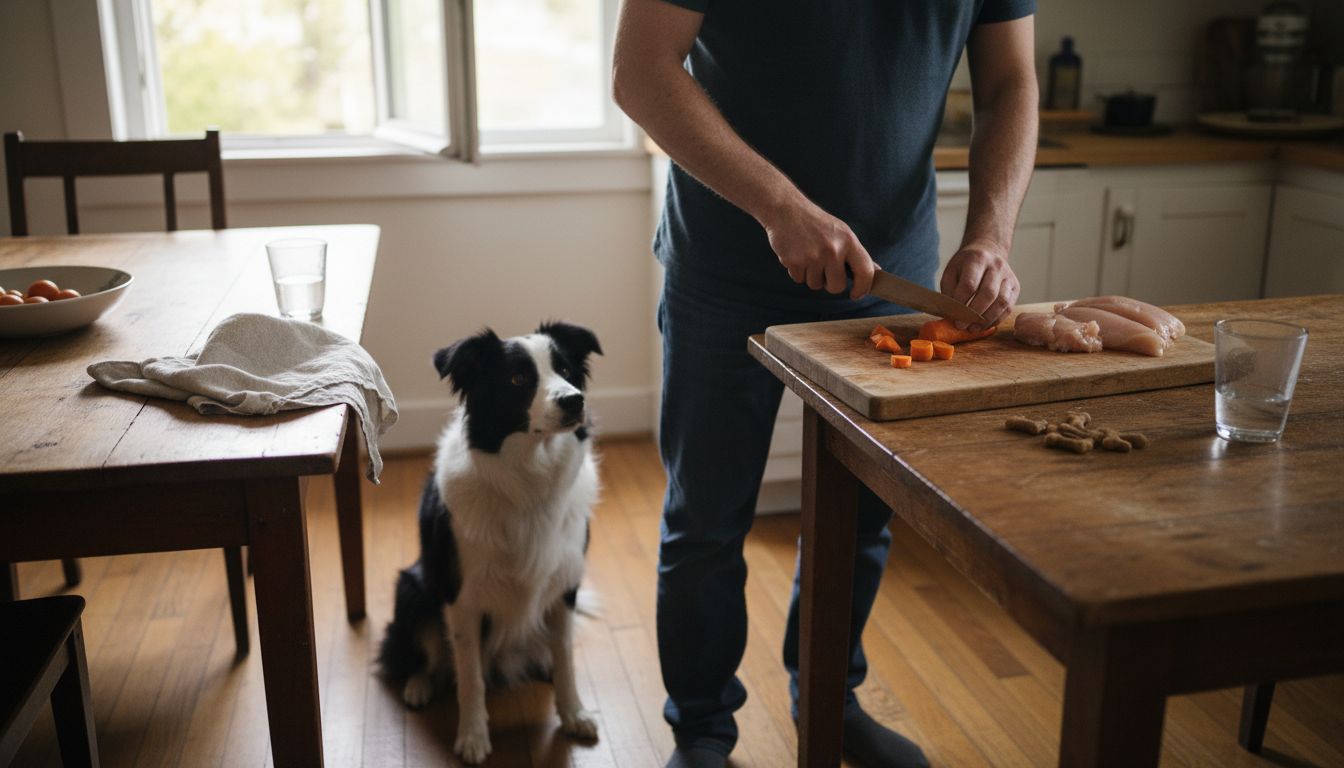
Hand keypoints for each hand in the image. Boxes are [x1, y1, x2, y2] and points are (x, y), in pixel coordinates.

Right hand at [761, 198, 875, 298]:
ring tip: (807, 255)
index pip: (865, 272)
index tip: (856, 294)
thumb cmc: (815, 222)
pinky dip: (797, 271)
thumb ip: (855, 253)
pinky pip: (799, 280)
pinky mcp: (794, 261)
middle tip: (823, 268)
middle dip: (829, 283)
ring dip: (811, 276)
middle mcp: (833, 250)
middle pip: (837, 287)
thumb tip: (875, 270)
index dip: (863, 288)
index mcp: (848, 241)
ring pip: (815, 285)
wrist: (785, 209)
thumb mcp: (841, 231)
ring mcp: (813, 256)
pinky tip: (796, 254)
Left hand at [940, 241, 1019, 330]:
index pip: (969, 285)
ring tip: (973, 329)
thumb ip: (949, 290)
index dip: (961, 304)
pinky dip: (996, 319)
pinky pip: (1008, 307)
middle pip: (988, 293)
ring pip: (1002, 302)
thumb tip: (951, 313)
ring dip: (987, 319)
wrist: (988, 250)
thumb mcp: (951, 271)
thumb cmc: (965, 265)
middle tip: (963, 326)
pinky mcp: (1015, 286)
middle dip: (974, 314)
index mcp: (977, 259)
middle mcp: (996, 266)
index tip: (954, 318)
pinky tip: (984, 325)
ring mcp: (1008, 276)